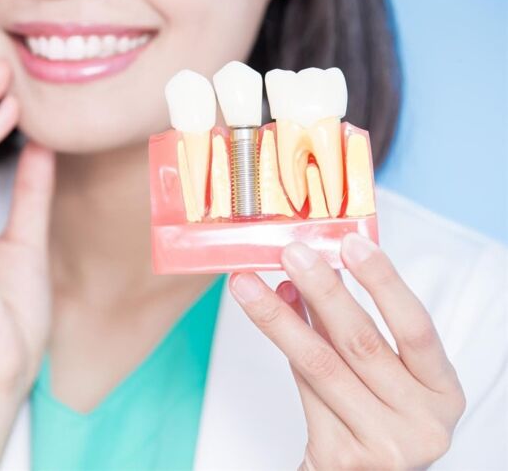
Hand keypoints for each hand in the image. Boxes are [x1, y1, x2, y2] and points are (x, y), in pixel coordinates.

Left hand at [229, 233, 465, 469]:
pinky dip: (284, 348)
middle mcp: (422, 422)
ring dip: (280, 317)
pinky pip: (304, 389)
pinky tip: (268, 316)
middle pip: (362, 341)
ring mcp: (383, 444)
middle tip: (291, 253)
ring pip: (321, 364)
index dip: (384, 281)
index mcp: (442, 393)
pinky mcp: (341, 456)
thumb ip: (352, 329)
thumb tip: (307, 276)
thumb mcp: (385, 376)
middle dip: (321, 290)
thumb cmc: (377, 420)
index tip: (351, 242)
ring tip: (250, 284)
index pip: (417, 327)